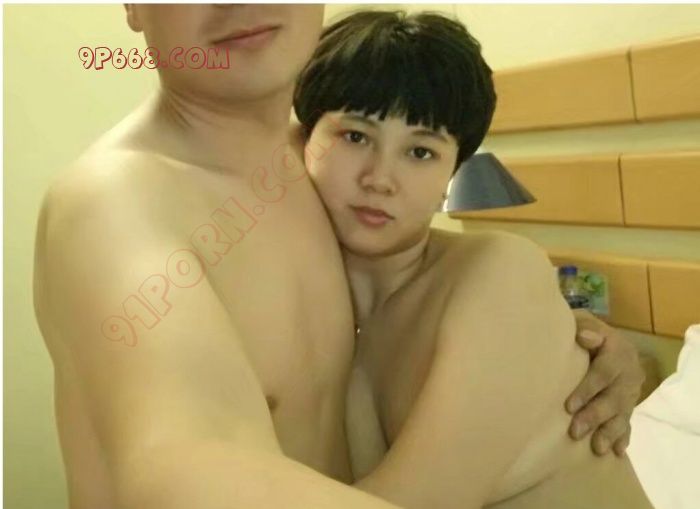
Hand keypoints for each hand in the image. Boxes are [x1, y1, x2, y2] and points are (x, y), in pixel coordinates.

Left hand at [566, 310, 644, 456]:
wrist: (601, 338)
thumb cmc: (584, 330)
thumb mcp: (583, 321)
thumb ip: (584, 327)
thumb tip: (583, 337)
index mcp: (618, 351)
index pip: (603, 373)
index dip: (587, 390)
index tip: (569, 406)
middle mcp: (629, 373)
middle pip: (613, 397)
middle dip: (594, 416)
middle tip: (575, 431)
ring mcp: (631, 391)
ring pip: (622, 414)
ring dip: (609, 432)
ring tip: (597, 448)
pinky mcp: (628, 404)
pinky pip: (628, 422)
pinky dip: (622, 437)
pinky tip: (615, 451)